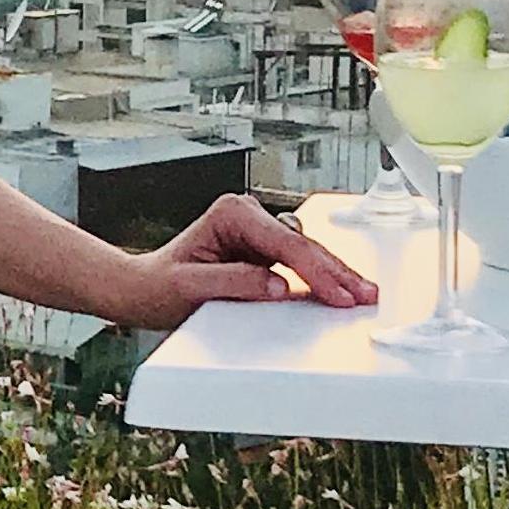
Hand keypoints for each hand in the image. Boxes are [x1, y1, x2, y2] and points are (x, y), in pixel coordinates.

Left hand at [111, 194, 377, 330]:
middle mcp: (248, 216)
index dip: (316, 271)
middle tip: (365, 295)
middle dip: (336, 272)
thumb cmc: (157, 286)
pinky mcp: (263, 250)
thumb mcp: (189, 287)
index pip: (285, 244)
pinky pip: (300, 262)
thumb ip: (234, 283)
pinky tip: (340, 290)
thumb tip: (277, 285)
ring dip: (334, 273)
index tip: (339, 293)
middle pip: (303, 245)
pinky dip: (321, 277)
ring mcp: (258, 232)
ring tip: (362, 295)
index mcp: (231, 214)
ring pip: (307, 252)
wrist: (142, 290)